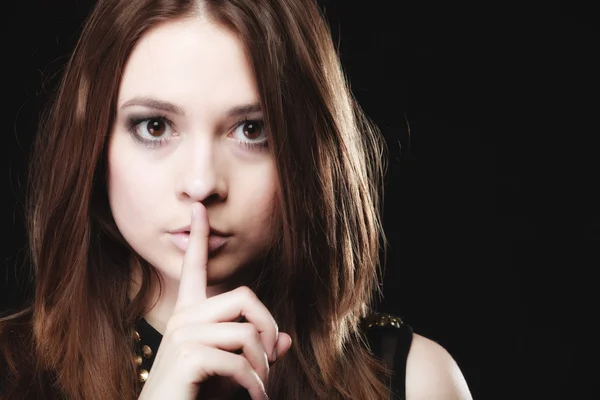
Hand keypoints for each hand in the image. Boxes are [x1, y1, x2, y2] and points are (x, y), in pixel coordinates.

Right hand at [138, 203, 291, 399]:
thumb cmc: (195, 398)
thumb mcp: (231, 372)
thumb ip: (256, 353)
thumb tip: (285, 339)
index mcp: (189, 316)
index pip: (193, 268)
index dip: (197, 236)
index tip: (198, 207)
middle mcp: (182, 319)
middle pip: (244, 296)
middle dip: (268, 327)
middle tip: (271, 361)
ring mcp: (182, 336)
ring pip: (246, 333)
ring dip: (263, 367)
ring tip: (261, 389)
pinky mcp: (187, 357)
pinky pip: (239, 361)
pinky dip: (255, 385)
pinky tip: (255, 398)